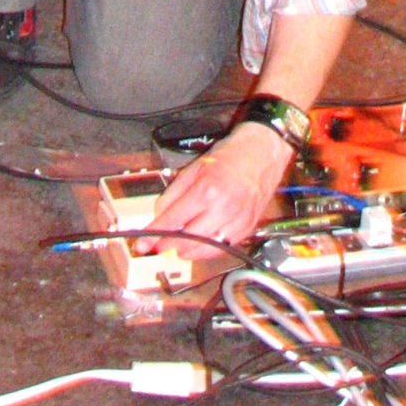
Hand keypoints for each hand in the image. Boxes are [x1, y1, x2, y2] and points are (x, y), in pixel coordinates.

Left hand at [151, 122, 290, 260]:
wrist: (263, 153)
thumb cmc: (231, 156)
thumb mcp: (196, 167)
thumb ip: (175, 192)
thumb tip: (160, 214)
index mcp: (207, 190)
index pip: (173, 221)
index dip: (154, 235)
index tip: (142, 243)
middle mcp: (223, 209)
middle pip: (187, 241)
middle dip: (167, 246)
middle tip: (157, 246)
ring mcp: (237, 222)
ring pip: (204, 250)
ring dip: (185, 252)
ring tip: (175, 246)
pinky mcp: (247, 229)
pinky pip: (221, 248)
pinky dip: (206, 250)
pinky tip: (197, 244)